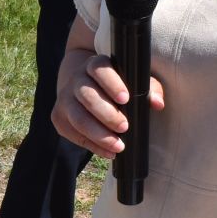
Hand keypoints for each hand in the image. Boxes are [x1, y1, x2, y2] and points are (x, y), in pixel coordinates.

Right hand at [51, 50, 165, 157]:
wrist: (82, 83)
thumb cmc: (116, 84)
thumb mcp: (132, 79)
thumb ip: (149, 88)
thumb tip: (157, 103)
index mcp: (95, 65)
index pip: (99, 70)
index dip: (112, 84)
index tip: (126, 99)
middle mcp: (76, 80)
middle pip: (87, 96)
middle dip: (107, 114)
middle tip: (125, 127)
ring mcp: (64, 99)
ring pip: (77, 117)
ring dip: (98, 134)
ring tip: (118, 146)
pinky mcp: (58, 117)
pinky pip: (73, 133)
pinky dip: (92, 145)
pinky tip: (108, 152)